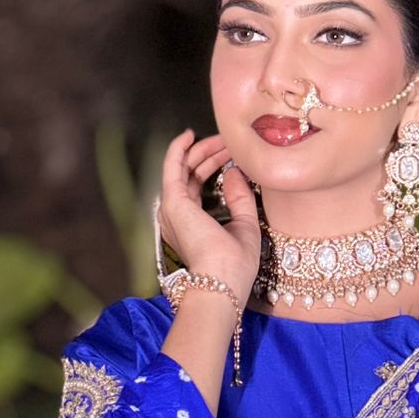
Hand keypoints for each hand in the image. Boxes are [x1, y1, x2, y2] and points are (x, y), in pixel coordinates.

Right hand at [157, 129, 259, 305]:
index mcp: (193, 224)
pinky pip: (173, 167)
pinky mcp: (173, 202)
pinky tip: (190, 134)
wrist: (222, 283)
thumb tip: (233, 172)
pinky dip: (179, 149)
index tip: (232, 153)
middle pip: (191, 175)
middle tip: (230, 141)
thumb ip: (240, 198)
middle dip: (210, 154)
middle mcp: (179, 216)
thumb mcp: (246, 226)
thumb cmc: (234, 265)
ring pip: (184, 168)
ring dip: (202, 150)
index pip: (200, 186)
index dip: (215, 166)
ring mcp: (174, 209)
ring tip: (222, 137)